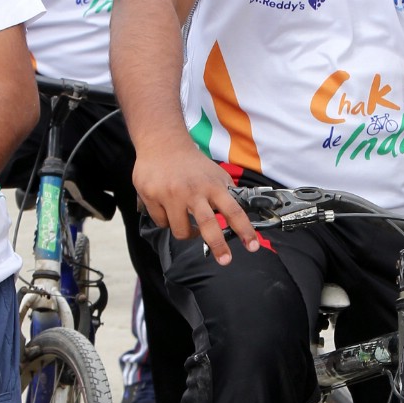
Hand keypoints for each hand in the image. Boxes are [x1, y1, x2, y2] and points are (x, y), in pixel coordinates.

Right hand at [133, 141, 260, 264]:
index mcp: (212, 185)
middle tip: (225, 260)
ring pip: (181, 231)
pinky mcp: (151, 197)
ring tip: (186, 221)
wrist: (162, 142)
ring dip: (186, 232)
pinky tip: (167, 207)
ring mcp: (171, 194)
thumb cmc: (191, 162)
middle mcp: (192, 191)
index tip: (252, 246)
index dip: (244, 230)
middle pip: (208, 224)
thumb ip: (226, 193)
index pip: (233, 210)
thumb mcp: (215, 173)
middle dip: (218, 245)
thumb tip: (242, 213)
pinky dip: (166, 220)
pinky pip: (161, 223)